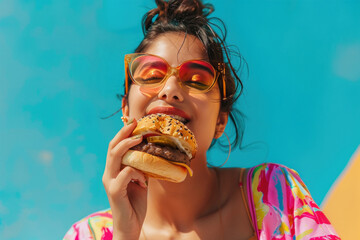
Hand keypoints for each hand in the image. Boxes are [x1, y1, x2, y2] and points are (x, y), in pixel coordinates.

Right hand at [102, 119, 147, 239]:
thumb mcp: (141, 182)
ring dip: (128, 145)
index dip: (123, 134)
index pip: (115, 148)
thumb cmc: (135, 205)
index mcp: (114, 171)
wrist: (130, 227)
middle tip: (135, 122)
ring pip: (115, 157)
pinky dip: (137, 172)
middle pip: (112, 147)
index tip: (134, 122)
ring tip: (140, 138)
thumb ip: (142, 169)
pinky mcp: (115, 191)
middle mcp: (109, 174)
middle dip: (123, 133)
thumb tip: (152, 155)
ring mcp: (110, 182)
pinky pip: (126, 173)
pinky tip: (144, 180)